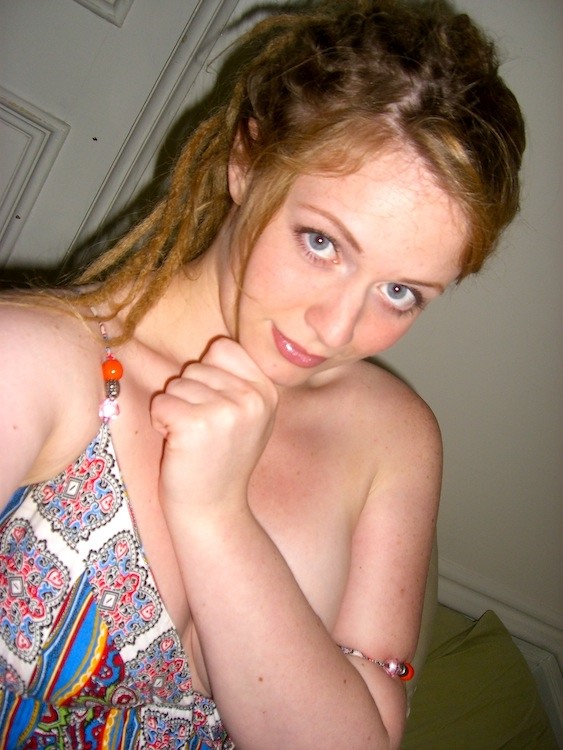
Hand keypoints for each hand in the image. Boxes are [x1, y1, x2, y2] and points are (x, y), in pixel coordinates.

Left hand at [151, 337, 277, 513]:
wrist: (214, 509)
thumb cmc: (222, 460)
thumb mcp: (248, 416)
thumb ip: (237, 381)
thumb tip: (211, 347)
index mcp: (266, 391)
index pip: (223, 349)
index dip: (208, 376)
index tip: (216, 409)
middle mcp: (252, 398)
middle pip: (196, 367)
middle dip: (188, 395)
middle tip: (202, 430)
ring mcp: (226, 411)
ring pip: (176, 383)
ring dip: (173, 409)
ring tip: (191, 438)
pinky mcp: (196, 424)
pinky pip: (161, 401)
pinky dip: (160, 421)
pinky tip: (177, 444)